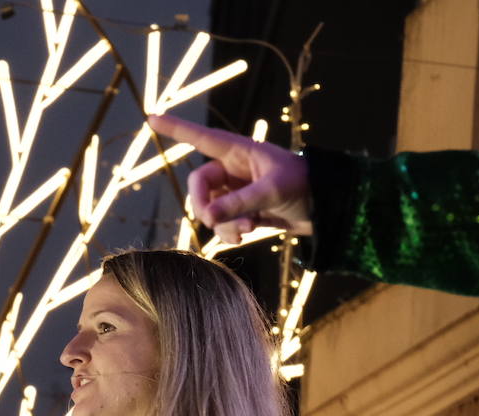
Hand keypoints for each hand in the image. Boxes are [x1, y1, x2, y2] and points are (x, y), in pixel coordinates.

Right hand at [147, 113, 312, 244]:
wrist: (328, 208)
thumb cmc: (305, 186)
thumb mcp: (272, 191)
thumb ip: (238, 203)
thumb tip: (206, 219)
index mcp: (239, 151)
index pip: (201, 139)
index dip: (176, 129)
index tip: (151, 118)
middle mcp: (233, 169)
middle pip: (198, 187)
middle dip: (205, 207)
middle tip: (215, 222)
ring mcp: (236, 191)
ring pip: (209, 210)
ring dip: (223, 224)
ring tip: (248, 230)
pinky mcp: (241, 212)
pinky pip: (221, 224)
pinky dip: (229, 232)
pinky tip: (246, 235)